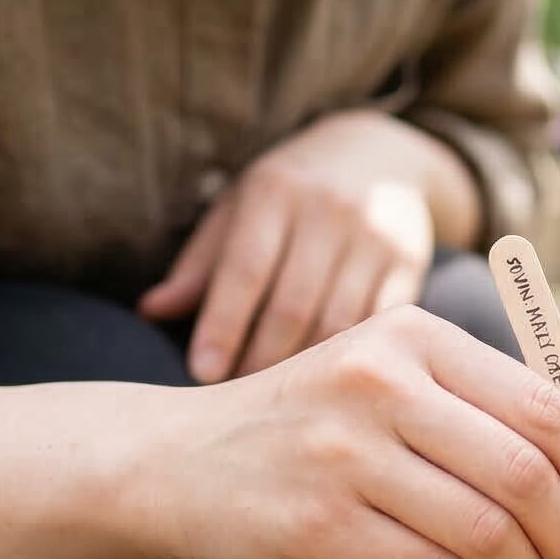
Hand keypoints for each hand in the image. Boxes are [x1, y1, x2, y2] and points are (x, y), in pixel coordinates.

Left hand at [139, 112, 444, 380]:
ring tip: (276, 404)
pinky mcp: (410, 262)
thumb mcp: (240, 209)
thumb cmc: (289, 193)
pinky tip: (327, 384)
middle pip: (292, 306)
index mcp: (276, 191)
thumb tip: (150, 312)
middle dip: (259, 360)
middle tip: (234, 402)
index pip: (245, 270)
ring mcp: (376, 236)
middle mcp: (329, 209)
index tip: (202, 374)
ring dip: (304, 372)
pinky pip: (378, 326)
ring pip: (337, 323)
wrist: (380, 154)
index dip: (222, 326)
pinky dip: (351, 360)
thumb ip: (201, 264)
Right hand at [156, 306, 559, 558]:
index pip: (546, 407)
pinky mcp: (317, 524)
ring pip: (486, 532)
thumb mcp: (390, 382)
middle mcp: (382, 382)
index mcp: (416, 336)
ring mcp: (345, 453)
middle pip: (526, 473)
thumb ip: (484, 419)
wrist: (175, 459)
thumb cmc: (313, 428)